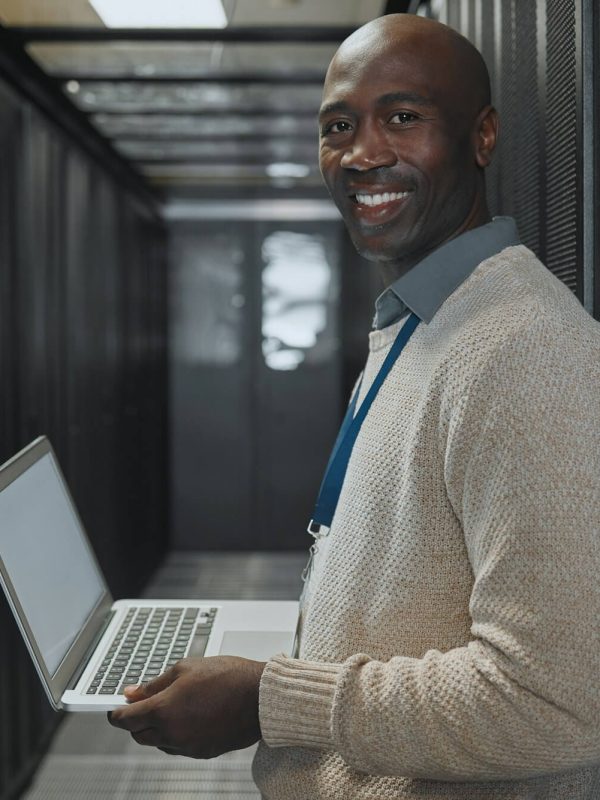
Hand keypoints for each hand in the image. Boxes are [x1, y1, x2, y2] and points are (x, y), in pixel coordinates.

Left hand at [107, 656, 265, 758]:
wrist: (260, 697)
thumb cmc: (227, 677)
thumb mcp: (185, 668)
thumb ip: (154, 683)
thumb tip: (131, 693)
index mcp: (164, 710)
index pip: (127, 720)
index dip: (117, 714)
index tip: (115, 708)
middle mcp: (172, 733)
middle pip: (139, 734)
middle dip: (137, 720)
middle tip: (144, 703)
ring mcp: (187, 746)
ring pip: (158, 742)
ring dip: (157, 728)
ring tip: (174, 706)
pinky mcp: (202, 753)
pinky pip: (178, 747)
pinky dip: (176, 734)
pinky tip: (189, 717)